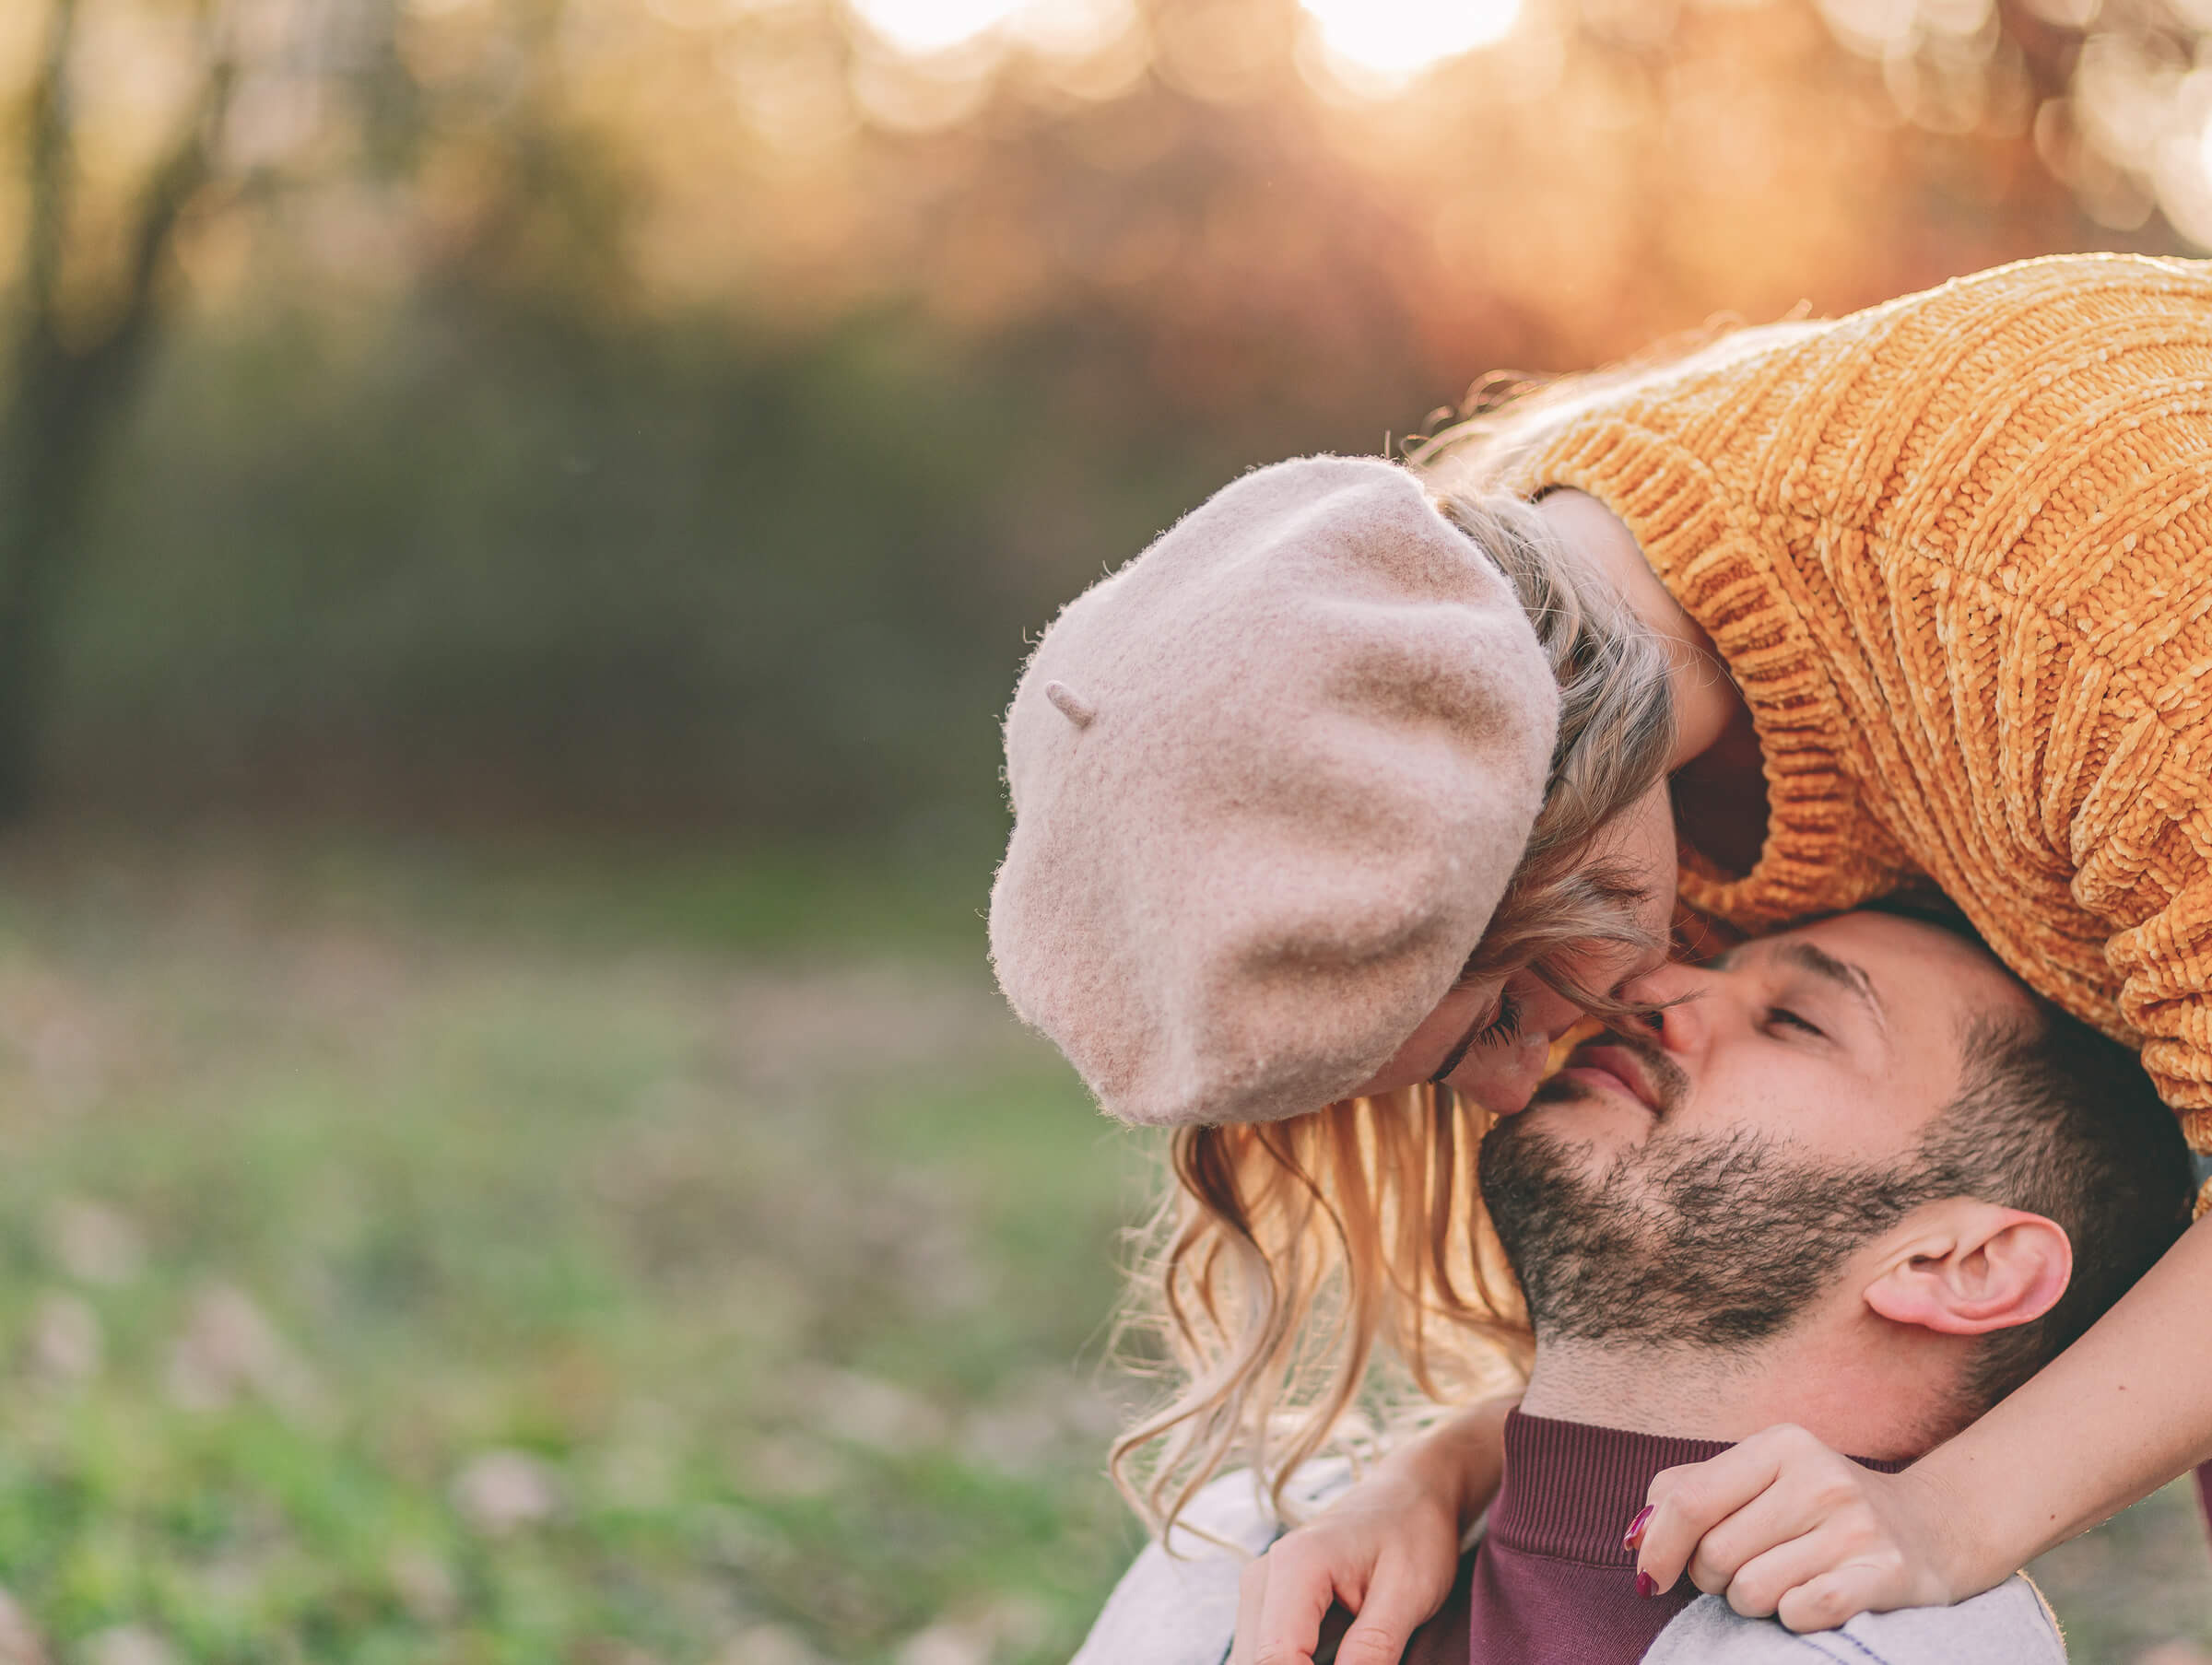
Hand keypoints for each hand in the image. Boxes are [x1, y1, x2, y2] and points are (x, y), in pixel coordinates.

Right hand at [1230, 1470, 1462, 1664]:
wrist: (1409, 1495)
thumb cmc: (1415, 1534)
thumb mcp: (1408, 1594)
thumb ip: (1373, 1650)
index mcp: (1295, 1566)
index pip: (1276, 1660)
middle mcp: (1263, 1578)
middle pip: (1255, 1664)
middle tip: (1365, 1663)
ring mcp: (1261, 1592)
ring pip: (1254, 1663)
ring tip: (1361, 1658)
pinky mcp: (1269, 1606)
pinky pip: (1268, 1656)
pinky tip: (1343, 1659)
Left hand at [1629, 1423, 1973, 1633]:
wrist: (1934, 1529)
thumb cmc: (1820, 1509)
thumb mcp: (1759, 1479)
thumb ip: (1690, 1493)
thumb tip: (1635, 1536)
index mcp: (1781, 1445)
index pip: (1687, 1501)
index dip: (1657, 1547)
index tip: (1649, 1577)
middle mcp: (1820, 1477)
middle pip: (1714, 1554)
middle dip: (1713, 1578)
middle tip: (1743, 1571)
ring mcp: (1856, 1525)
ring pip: (1751, 1590)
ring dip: (1754, 1602)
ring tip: (1784, 1581)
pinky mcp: (1885, 1574)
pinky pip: (1802, 1613)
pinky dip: (1794, 1618)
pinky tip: (1813, 1598)